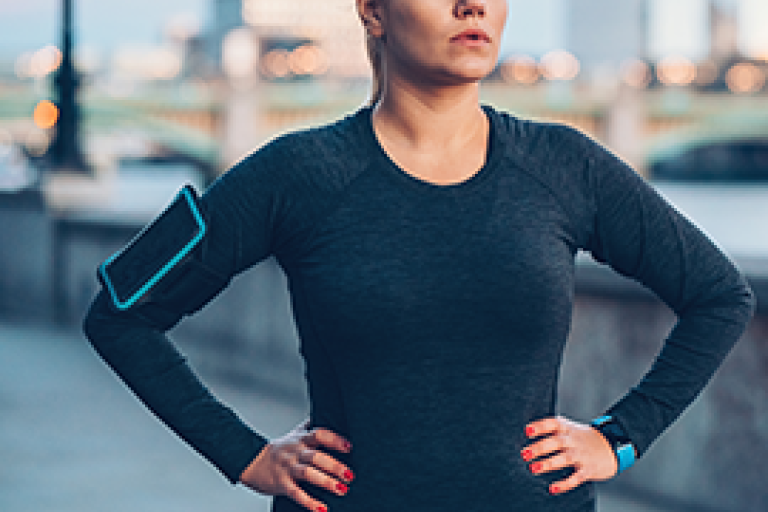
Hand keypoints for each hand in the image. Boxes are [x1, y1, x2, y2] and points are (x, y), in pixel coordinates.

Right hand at [239, 419, 354, 511]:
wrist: (252, 462)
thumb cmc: (279, 450)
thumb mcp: (293, 434)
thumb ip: (310, 427)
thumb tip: (325, 411)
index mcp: (300, 440)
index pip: (318, 435)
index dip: (333, 439)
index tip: (348, 446)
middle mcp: (295, 452)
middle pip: (316, 456)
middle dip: (334, 465)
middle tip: (350, 474)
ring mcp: (288, 468)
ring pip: (308, 474)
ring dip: (326, 482)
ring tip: (342, 489)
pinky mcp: (282, 484)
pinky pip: (296, 493)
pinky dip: (309, 502)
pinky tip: (322, 509)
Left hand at [521, 415, 617, 494]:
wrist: (612, 447)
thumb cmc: (583, 438)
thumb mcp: (570, 428)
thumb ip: (553, 429)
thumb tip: (527, 432)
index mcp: (568, 428)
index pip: (553, 423)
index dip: (540, 426)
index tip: (527, 431)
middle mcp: (574, 441)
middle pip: (556, 441)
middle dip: (540, 447)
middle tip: (525, 454)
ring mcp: (582, 455)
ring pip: (564, 458)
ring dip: (548, 464)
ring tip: (533, 468)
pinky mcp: (588, 470)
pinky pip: (576, 478)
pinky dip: (564, 484)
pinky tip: (552, 488)